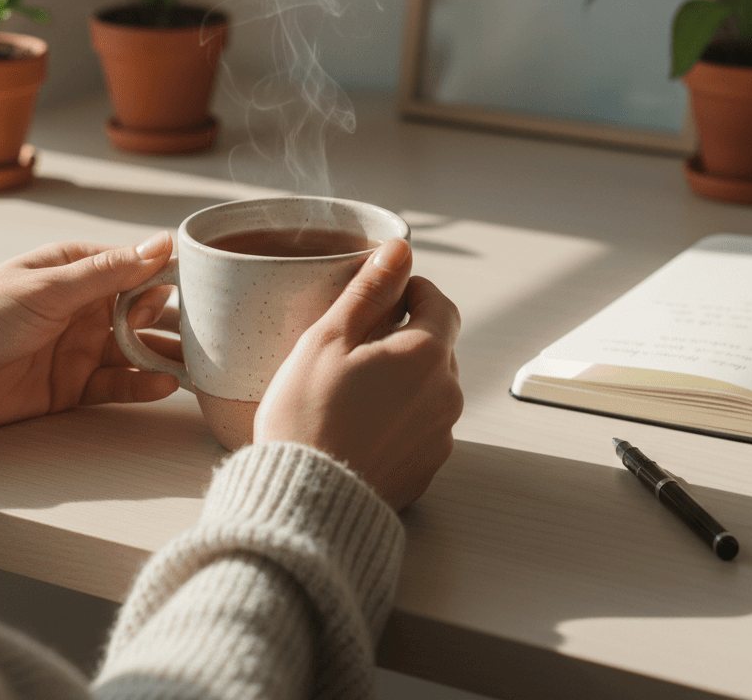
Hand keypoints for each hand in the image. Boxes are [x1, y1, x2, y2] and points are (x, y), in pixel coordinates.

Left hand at [0, 232, 180, 427]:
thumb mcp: (51, 287)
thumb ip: (110, 271)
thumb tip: (161, 243)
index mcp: (77, 271)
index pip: (134, 270)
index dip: (163, 281)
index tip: (192, 292)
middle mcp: (85, 307)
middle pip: (143, 313)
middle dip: (172, 321)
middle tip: (202, 334)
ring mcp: (81, 346)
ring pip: (136, 351)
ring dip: (165, 356)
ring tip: (196, 366)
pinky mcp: (74, 384)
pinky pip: (118, 384)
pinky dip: (142, 385)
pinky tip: (163, 385)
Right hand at [254, 238, 463, 510]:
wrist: (304, 502)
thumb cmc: (306, 415)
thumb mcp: (329, 339)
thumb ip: (370, 290)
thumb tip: (399, 250)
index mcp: (427, 355)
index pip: (441, 304)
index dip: (414, 291)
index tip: (385, 295)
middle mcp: (447, 395)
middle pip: (437, 347)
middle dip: (406, 335)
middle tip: (356, 344)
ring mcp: (441, 436)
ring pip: (430, 388)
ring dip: (403, 378)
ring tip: (352, 389)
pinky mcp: (427, 469)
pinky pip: (421, 426)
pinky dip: (399, 416)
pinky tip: (359, 425)